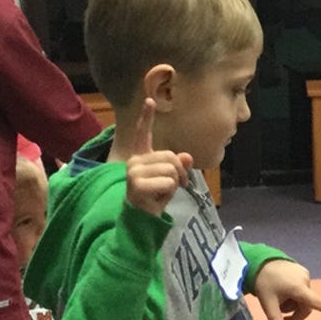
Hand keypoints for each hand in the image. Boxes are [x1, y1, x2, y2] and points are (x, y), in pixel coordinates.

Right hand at [125, 98, 193, 216]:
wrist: (142, 219)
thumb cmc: (155, 197)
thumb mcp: (171, 179)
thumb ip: (178, 165)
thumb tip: (186, 157)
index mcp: (141, 156)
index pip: (143, 133)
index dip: (146, 117)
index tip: (149, 100)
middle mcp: (134, 161)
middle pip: (170, 156)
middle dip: (180, 172)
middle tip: (178, 185)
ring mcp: (134, 172)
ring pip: (171, 170)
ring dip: (175, 183)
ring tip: (165, 192)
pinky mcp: (137, 184)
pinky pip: (168, 182)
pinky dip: (170, 192)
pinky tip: (158, 198)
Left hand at [253, 260, 320, 319]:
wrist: (260, 261)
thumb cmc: (263, 283)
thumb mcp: (268, 303)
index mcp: (298, 288)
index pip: (316, 302)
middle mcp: (305, 280)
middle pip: (306, 307)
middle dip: (294, 314)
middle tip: (280, 316)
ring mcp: (305, 275)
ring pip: (304, 299)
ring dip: (293, 304)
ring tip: (278, 298)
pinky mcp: (303, 272)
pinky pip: (302, 290)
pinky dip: (294, 295)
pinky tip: (282, 289)